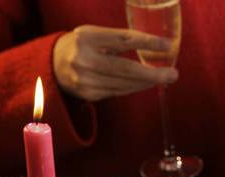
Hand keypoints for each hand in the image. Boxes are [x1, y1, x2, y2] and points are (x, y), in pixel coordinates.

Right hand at [53, 25, 177, 101]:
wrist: (52, 65)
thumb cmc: (82, 46)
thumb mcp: (95, 34)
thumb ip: (118, 39)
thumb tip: (156, 46)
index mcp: (87, 37)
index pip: (122, 39)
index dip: (147, 42)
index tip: (167, 44)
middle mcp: (84, 59)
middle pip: (126, 68)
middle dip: (153, 73)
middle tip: (173, 74)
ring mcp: (85, 80)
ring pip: (125, 84)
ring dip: (147, 82)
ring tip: (163, 77)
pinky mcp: (89, 94)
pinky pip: (119, 92)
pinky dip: (134, 87)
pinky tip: (145, 83)